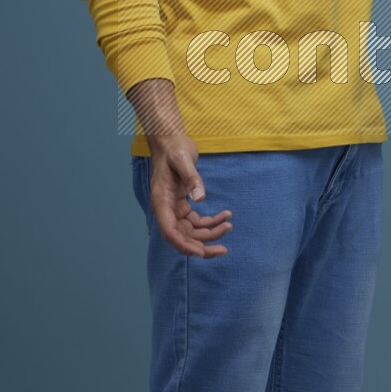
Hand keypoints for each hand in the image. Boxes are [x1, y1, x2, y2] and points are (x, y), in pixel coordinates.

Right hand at [147, 132, 232, 258]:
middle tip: (223, 250)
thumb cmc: (175, 147)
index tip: (200, 252)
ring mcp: (174, 208)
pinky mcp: (183, 204)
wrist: (171, 139)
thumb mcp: (183, 159)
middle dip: (202, 245)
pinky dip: (211, 222)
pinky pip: (197, 221)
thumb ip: (191, 178)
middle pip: (182, 236)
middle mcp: (166, 208)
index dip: (183, 245)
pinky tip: (226, 215)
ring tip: (229, 226)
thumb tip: (200, 198)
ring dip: (210, 234)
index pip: (169, 231)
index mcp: (161, 201)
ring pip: (191, 231)